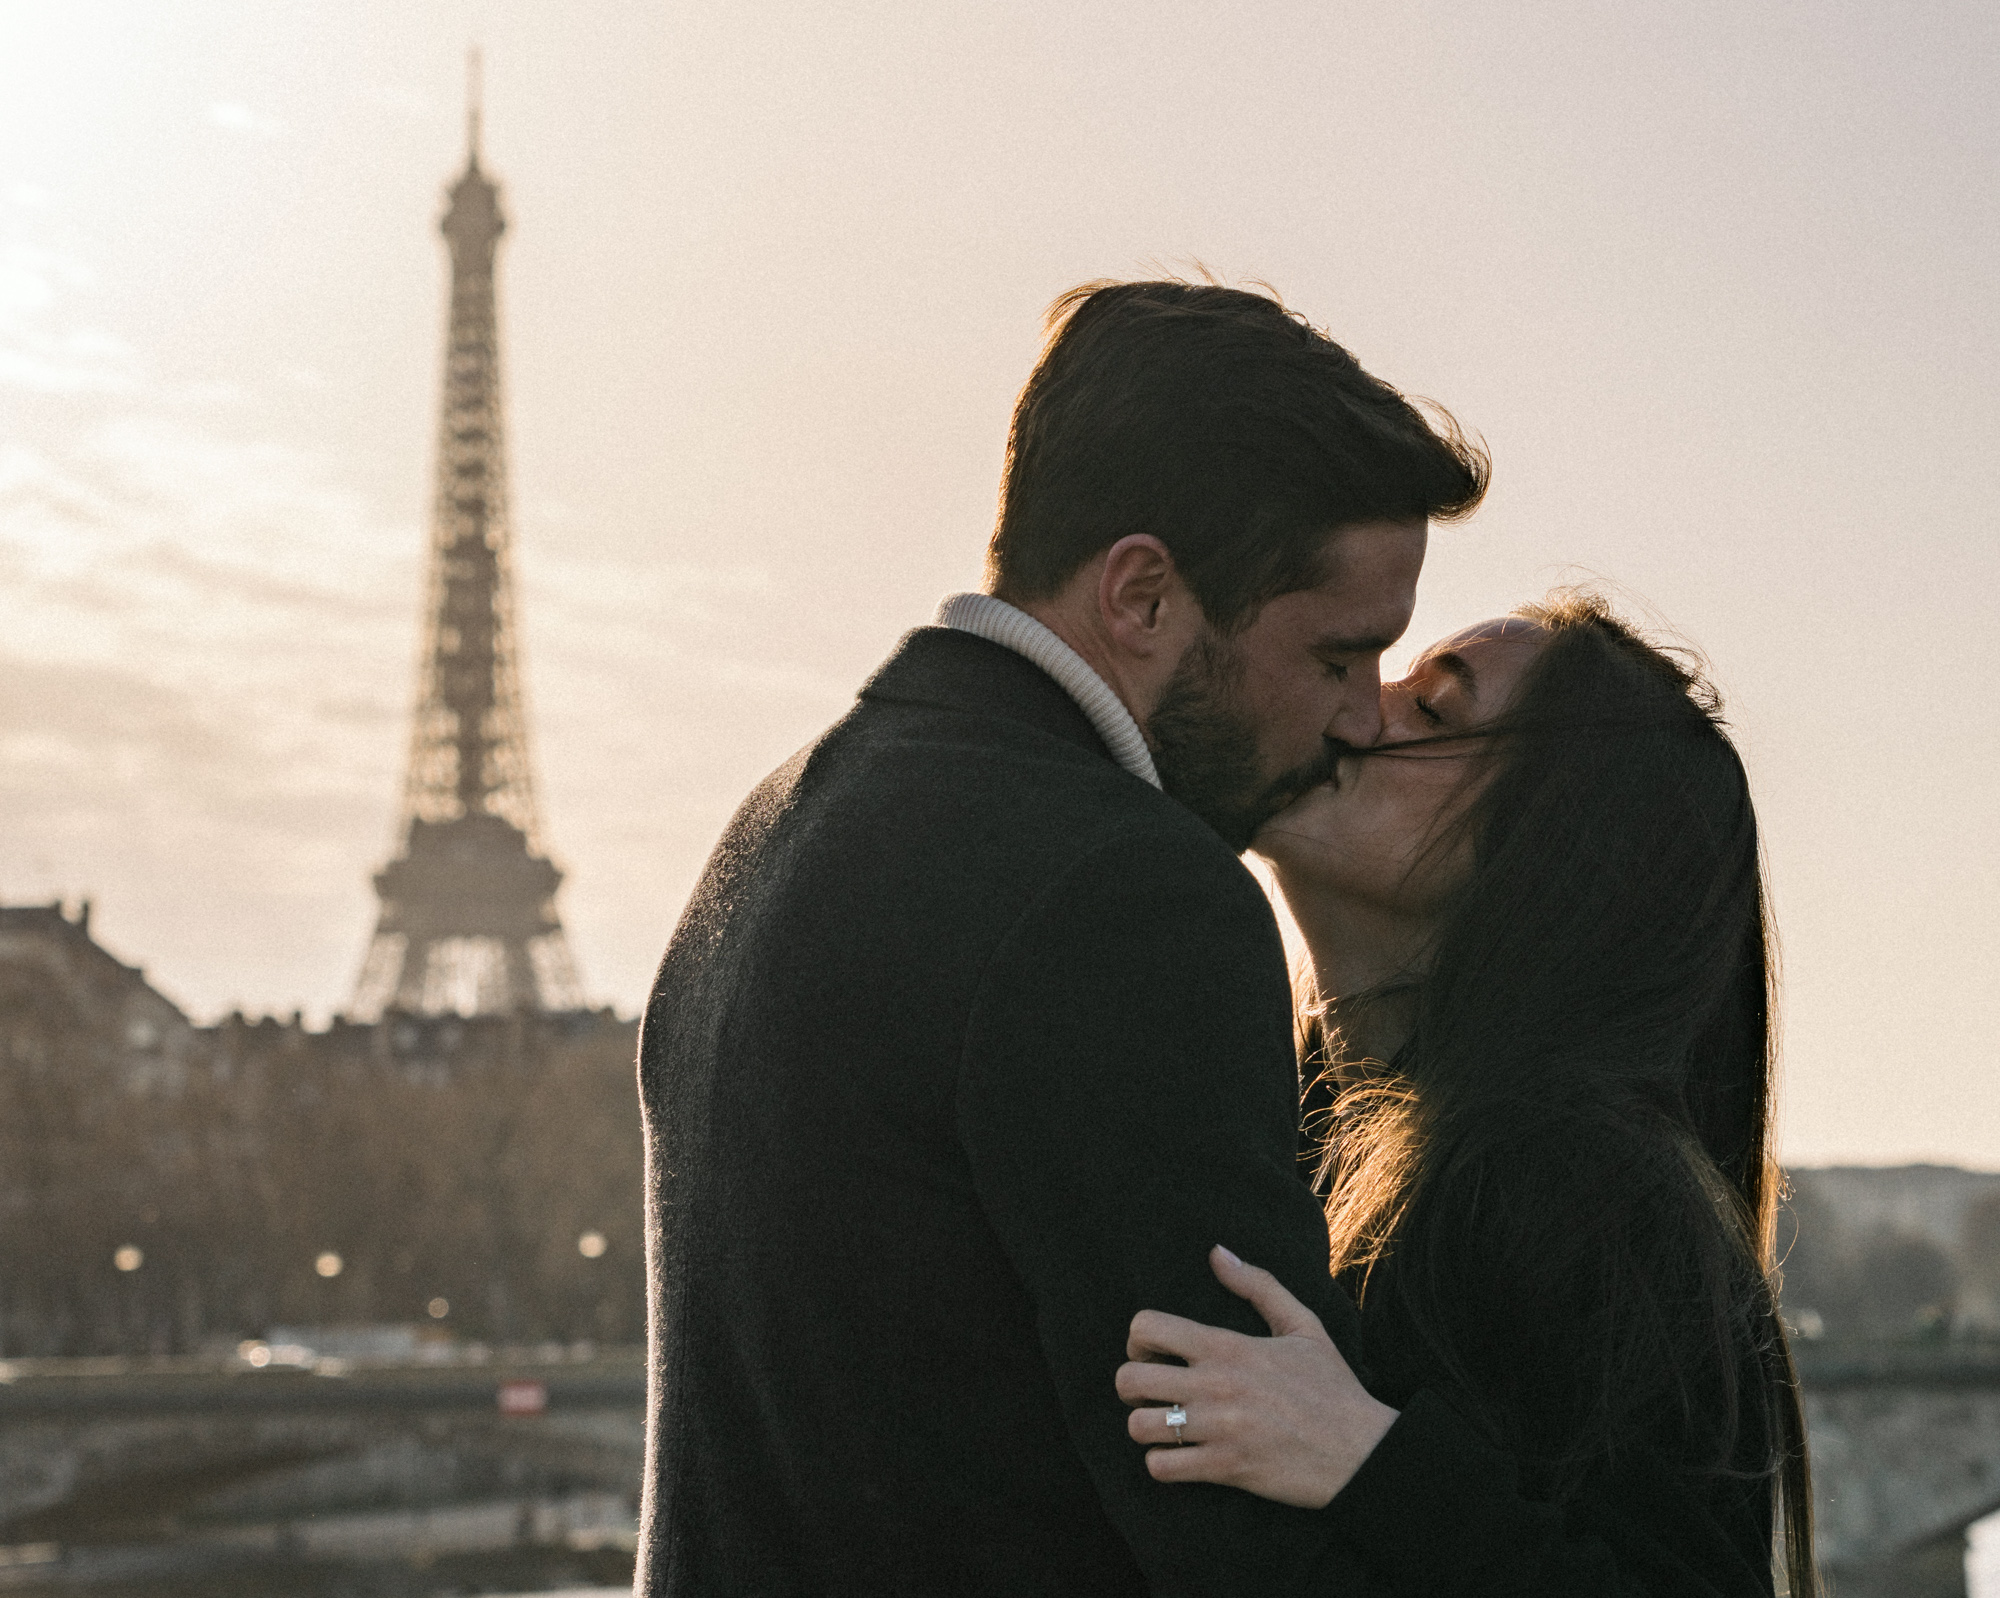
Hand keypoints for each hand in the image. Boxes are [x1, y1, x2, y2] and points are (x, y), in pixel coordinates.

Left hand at [1114, 1245, 1398, 1508]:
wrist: (1362, 1451)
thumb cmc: (1331, 1387)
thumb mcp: (1303, 1325)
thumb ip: (1257, 1285)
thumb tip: (1217, 1252)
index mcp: (1227, 1346)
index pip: (1147, 1326)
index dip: (1137, 1339)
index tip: (1152, 1353)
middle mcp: (1215, 1385)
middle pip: (1129, 1379)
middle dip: (1130, 1386)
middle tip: (1152, 1393)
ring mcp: (1218, 1429)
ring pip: (1139, 1427)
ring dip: (1145, 1428)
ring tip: (1165, 1427)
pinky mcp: (1225, 1468)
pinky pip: (1162, 1467)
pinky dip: (1162, 1464)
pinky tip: (1180, 1457)